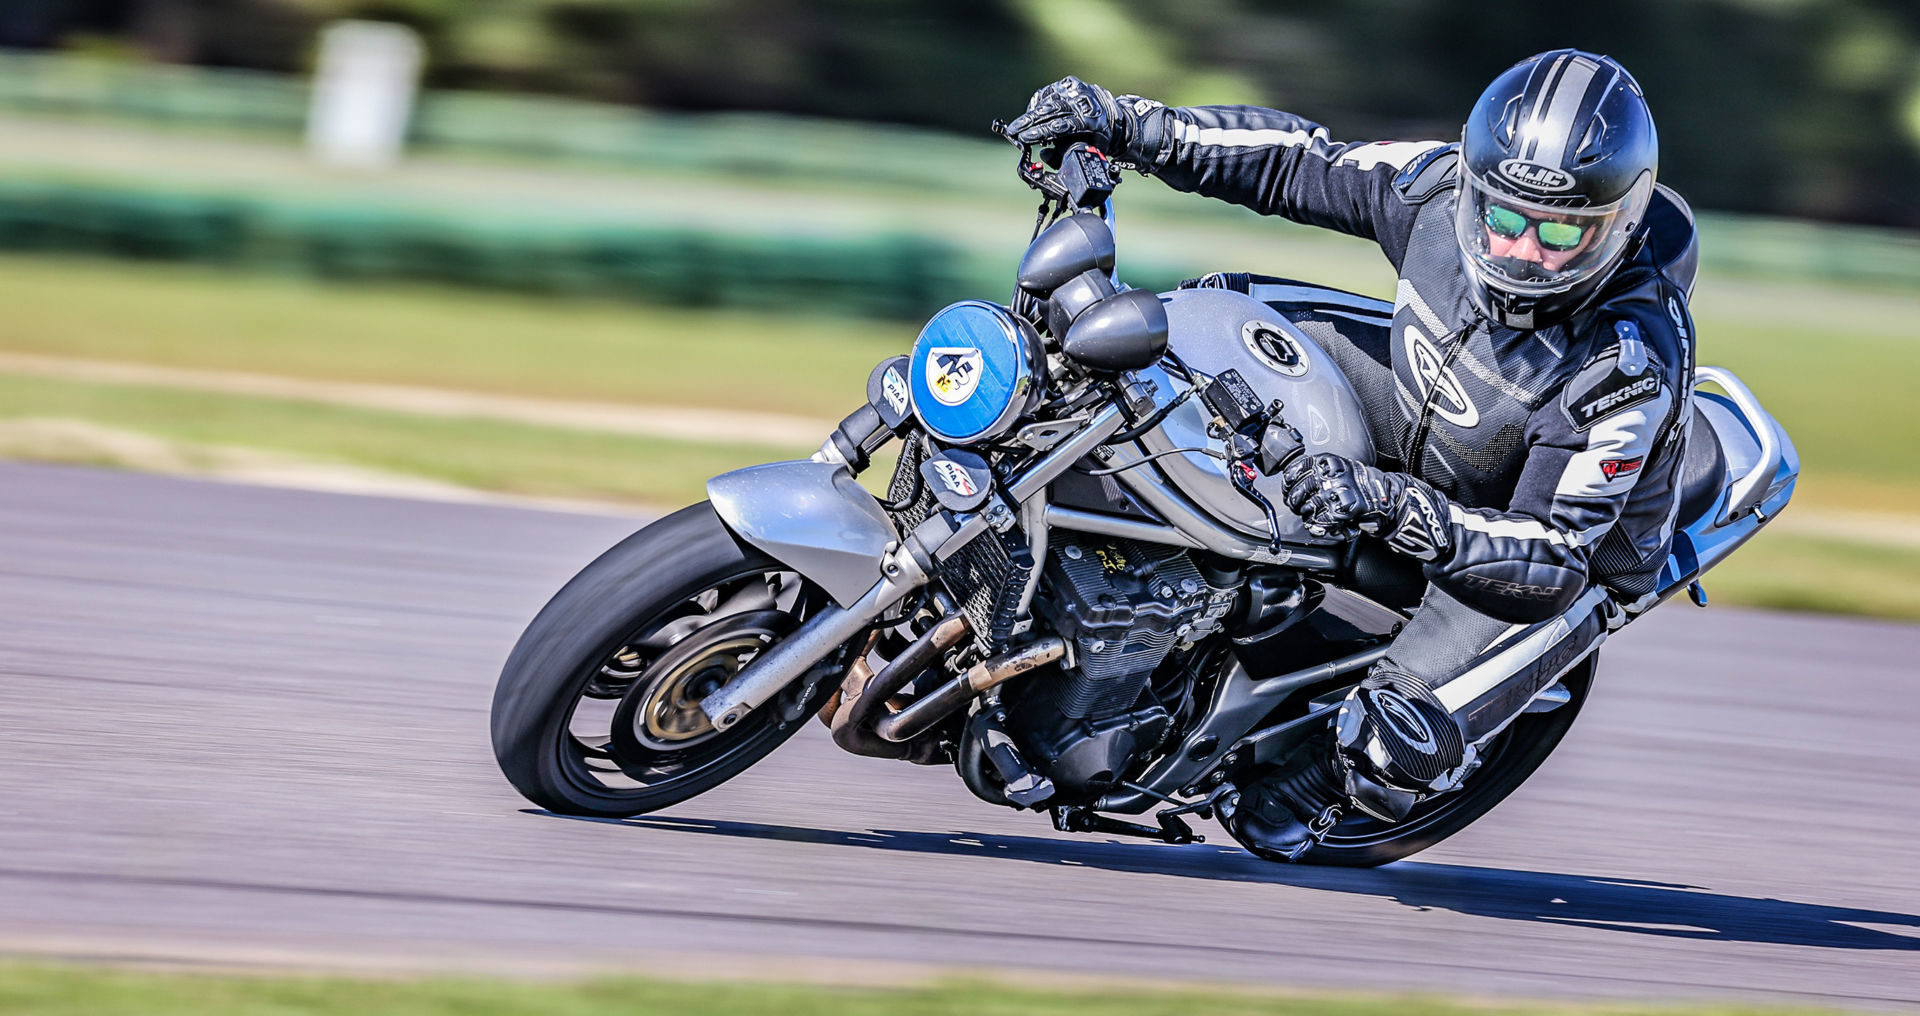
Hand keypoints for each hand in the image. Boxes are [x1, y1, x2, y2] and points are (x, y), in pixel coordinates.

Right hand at [1005, 76, 1126, 153]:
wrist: (1114, 115)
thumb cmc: (1098, 138)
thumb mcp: (1089, 150)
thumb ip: (1067, 156)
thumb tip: (1043, 153)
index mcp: (1091, 120)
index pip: (1061, 126)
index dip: (1041, 132)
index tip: (1025, 138)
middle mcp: (1083, 101)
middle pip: (1051, 111)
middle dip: (1028, 122)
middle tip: (1012, 132)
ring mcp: (1076, 90)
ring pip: (1047, 101)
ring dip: (1030, 115)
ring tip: (1018, 127)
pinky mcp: (1069, 83)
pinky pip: (1047, 93)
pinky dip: (1037, 104)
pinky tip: (1031, 114)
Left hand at [1282, 453, 1403, 538]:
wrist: (1384, 497)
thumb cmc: (1360, 483)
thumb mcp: (1338, 467)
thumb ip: (1316, 470)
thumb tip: (1292, 478)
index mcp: (1327, 462)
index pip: (1294, 471)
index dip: (1288, 483)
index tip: (1288, 489)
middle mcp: (1329, 476)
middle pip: (1297, 492)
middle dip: (1295, 502)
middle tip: (1298, 505)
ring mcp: (1333, 493)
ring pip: (1306, 508)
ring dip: (1307, 514)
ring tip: (1316, 513)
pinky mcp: (1338, 511)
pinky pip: (1317, 522)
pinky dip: (1318, 525)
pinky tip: (1324, 522)